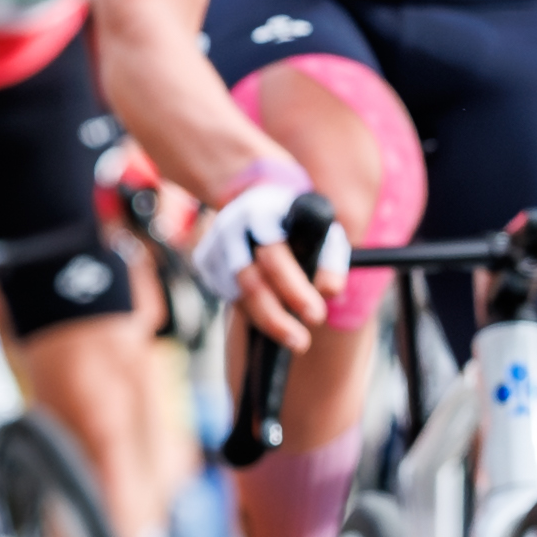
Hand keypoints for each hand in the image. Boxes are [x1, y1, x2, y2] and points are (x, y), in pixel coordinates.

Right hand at [192, 169, 348, 356]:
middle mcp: (232, 228)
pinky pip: (226, 294)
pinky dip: (249, 309)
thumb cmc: (298, 220)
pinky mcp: (204, 260)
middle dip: (276, 318)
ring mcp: (213, 245)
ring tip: (293, 337)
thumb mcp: (323, 230)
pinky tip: (269, 314)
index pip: (276, 258)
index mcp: (263, 214)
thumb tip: (330, 292)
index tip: (317, 317)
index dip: (295, 290)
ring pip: (236, 293)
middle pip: (250, 282)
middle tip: (301, 343)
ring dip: (265, 320)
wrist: (254, 194)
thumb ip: (331, 259)